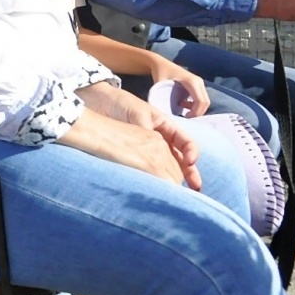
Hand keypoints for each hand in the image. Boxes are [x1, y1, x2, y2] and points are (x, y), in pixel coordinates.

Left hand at [75, 83, 203, 188]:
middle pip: (181, 158)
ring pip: (168, 166)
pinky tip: (157, 187)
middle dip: (189, 172)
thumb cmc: (120, 104)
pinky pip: (149, 169)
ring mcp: (149, 150)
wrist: (98, 102)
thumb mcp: (138, 115)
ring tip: (181, 193)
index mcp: (166, 127)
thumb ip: (148, 132)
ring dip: (175, 179)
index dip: (191, 152)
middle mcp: (161, 140)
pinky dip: (155, 178)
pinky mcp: (136, 157)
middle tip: (195, 187)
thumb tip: (158, 152)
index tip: (190, 161)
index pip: (186, 143)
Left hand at [148, 57, 208, 116]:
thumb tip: (162, 112)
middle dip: (197, 113)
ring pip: (204, 101)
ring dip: (195, 109)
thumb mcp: (159, 85)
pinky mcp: (197, 86)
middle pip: (205, 102)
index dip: (195, 112)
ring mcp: (199, 83)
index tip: (185, 118)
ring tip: (181, 109)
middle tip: (184, 118)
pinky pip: (201, 99)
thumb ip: (161, 98)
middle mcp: (198, 82)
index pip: (201, 101)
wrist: (160, 63)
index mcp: (192, 81)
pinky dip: (194, 105)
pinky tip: (182, 104)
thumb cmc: (159, 73)